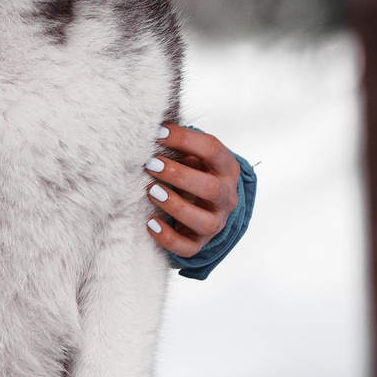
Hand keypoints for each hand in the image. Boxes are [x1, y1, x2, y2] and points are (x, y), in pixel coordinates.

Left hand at [144, 123, 240, 259]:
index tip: (157, 133)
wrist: (206, 207)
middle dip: (179, 176)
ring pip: (203, 221)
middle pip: (211, 189)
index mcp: (226, 169)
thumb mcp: (194, 158)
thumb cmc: (195, 174)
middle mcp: (226, 197)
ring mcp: (215, 222)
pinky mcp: (199, 243)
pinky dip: (168, 238)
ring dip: (175, 205)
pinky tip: (150, 223)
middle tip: (151, 164)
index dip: (185, 139)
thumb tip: (152, 129)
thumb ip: (180, 146)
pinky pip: (187, 247)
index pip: (212, 149)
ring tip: (151, 191)